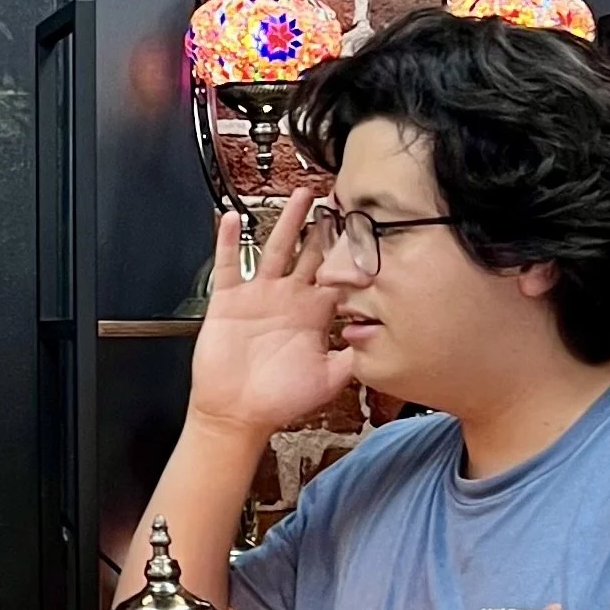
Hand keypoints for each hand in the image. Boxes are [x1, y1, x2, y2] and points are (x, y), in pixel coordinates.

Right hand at [186, 189, 356, 447]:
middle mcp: (289, 298)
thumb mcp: (328, 380)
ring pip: (276, 248)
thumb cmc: (281, 400)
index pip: (338, 275)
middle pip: (311, 252)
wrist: (238, 414)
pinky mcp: (230, 299)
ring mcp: (260, 295)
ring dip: (288, 222)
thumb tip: (380, 338)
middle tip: (340, 197)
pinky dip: (229, 241)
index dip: (351, 253)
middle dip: (325, 226)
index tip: (367, 227)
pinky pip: (229, 263)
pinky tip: (233, 218)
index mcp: (314, 314)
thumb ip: (354, 358)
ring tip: (301, 196)